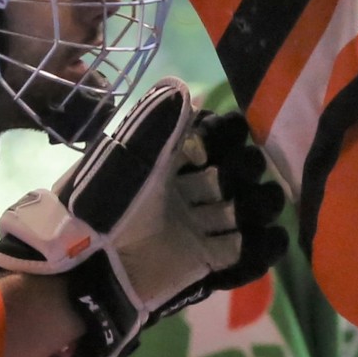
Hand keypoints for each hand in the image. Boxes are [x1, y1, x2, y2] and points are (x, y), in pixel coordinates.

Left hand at [0, 77, 286, 356]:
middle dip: (246, 167)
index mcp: (170, 162)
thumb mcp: (130, 153)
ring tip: (246, 208)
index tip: (217, 139)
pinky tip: (267, 236)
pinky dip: (266, 245)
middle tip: (229, 176)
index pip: (216, 137)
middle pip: (241, 170)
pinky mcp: (209, 263)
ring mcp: (201, 227)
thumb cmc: (105, 202)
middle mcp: (190, 191)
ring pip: (252, 207)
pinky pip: (250, 254)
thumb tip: (189, 91)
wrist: (90, 265)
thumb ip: (161, 122)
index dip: (226, 135)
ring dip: (259, 202)